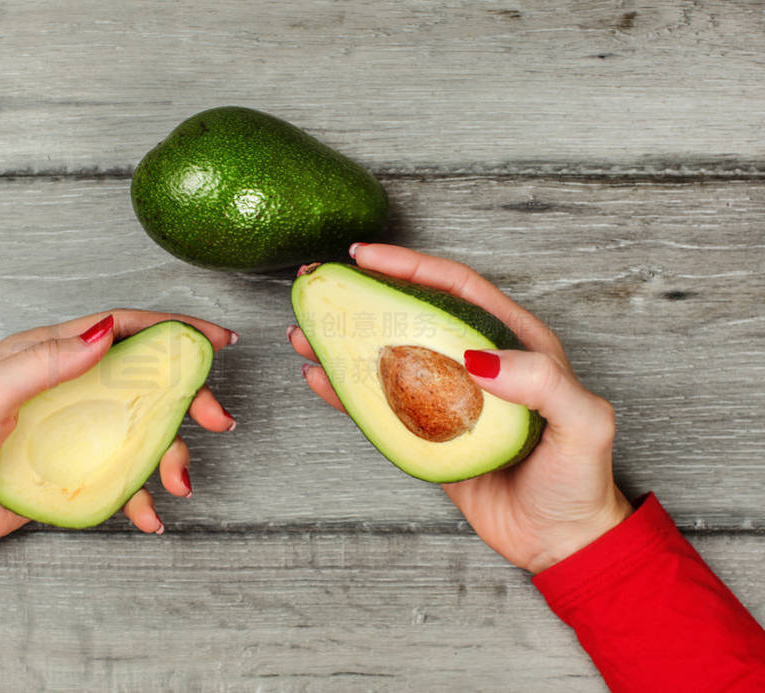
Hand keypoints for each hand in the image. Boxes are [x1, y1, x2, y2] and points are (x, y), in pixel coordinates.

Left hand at [0, 310, 236, 572]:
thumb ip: (45, 360)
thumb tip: (104, 332)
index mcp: (47, 355)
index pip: (121, 330)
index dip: (172, 330)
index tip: (215, 339)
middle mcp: (68, 388)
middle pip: (145, 382)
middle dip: (189, 398)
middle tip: (216, 419)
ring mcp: (73, 433)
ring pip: (142, 433)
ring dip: (171, 454)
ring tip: (178, 482)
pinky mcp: (73, 474)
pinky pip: (121, 479)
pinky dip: (141, 496)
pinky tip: (149, 515)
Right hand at [288, 244, 632, 573]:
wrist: (561, 541)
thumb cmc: (579, 480)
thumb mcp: (583, 424)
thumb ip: (541, 382)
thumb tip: (477, 359)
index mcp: (515, 342)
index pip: (455, 288)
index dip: (411, 267)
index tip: (366, 257)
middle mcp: (476, 362)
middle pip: (412, 314)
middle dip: (366, 295)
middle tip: (322, 285)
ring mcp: (446, 397)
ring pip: (387, 356)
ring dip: (345, 342)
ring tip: (304, 332)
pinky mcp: (425, 433)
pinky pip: (379, 404)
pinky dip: (347, 390)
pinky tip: (319, 378)